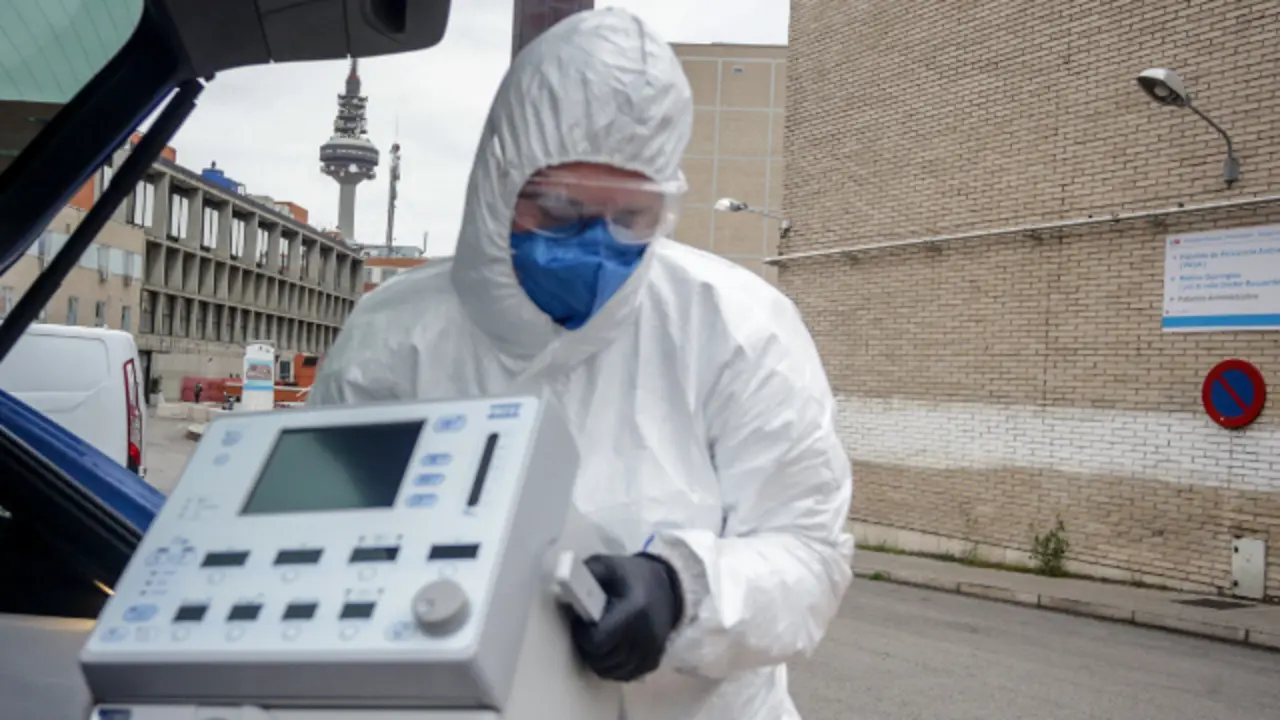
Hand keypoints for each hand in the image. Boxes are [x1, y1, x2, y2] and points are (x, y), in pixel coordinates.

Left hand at [570, 553, 683, 681]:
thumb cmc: (629, 576)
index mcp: (635, 609)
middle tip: (587, 633)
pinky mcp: (654, 661)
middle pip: (605, 659)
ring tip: (597, 642)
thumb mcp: (608, 565)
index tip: (581, 623)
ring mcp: (652, 650)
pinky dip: (614, 668)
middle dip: (589, 649)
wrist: (664, 586)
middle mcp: (646, 634)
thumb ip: (588, 572)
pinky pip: (626, 676)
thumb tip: (563, 581)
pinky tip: (610, 652)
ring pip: (614, 671)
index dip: (583, 635)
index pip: (599, 640)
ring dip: (599, 661)